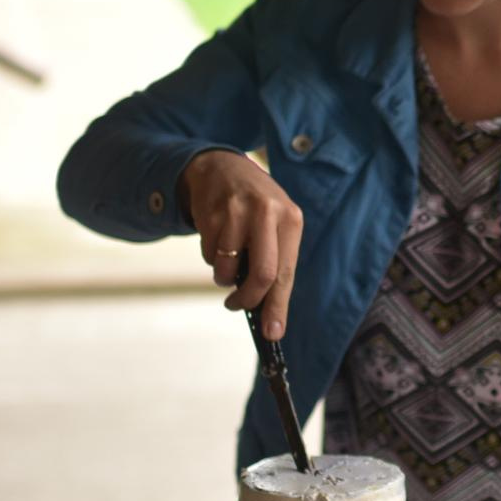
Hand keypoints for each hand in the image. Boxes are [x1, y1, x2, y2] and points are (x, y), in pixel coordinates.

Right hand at [183, 150, 303, 337]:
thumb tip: (268, 314)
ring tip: (228, 263)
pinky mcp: (211, 213)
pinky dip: (212, 259)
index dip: (278, 306)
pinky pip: (209, 255)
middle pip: (261, 275)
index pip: (285, 272)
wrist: (222, 168)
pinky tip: (217, 240)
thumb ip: (275, 262)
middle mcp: (267, 213)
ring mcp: (237, 212)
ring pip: (228, 269)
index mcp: (290, 219)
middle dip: (247, 299)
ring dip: (223, 277)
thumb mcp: (275, 225)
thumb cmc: (255, 208)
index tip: (272, 333)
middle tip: (237, 306)